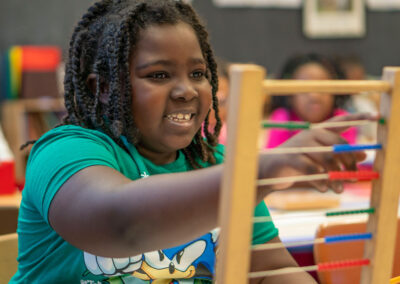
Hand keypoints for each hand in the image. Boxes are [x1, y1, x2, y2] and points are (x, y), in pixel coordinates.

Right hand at [258, 113, 376, 193]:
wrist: (269, 171)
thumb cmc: (297, 165)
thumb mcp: (319, 160)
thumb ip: (339, 158)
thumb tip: (363, 157)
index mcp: (317, 132)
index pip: (340, 122)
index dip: (358, 118)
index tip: (377, 116)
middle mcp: (310, 135)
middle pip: (338, 144)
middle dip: (350, 162)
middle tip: (355, 176)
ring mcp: (300, 146)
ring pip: (328, 159)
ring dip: (337, 176)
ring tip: (340, 190)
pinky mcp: (292, 159)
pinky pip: (314, 171)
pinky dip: (322, 182)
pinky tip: (323, 189)